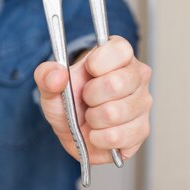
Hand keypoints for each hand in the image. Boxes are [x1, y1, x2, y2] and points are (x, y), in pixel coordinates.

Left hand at [34, 36, 151, 163]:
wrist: (74, 129)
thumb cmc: (69, 99)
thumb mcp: (51, 83)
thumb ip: (47, 74)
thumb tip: (57, 75)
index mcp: (119, 53)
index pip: (119, 50)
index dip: (96, 64)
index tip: (87, 71)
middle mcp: (137, 75)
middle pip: (116, 84)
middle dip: (90, 96)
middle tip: (86, 98)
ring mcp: (143, 103)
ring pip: (115, 113)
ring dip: (93, 119)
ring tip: (91, 116)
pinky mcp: (142, 130)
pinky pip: (118, 137)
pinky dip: (99, 138)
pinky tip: (98, 132)